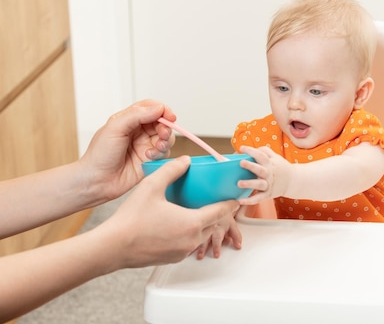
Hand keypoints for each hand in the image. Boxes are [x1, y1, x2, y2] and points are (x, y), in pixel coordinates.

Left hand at [78, 100, 176, 202]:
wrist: (97, 181)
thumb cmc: (99, 155)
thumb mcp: (114, 128)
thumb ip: (136, 115)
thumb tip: (158, 108)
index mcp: (128, 120)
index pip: (151, 108)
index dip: (163, 110)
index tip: (170, 117)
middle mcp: (138, 132)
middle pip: (162, 123)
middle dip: (166, 127)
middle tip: (163, 134)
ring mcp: (144, 146)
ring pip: (166, 138)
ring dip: (165, 141)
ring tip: (157, 147)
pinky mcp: (150, 160)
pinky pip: (164, 154)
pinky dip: (161, 154)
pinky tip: (148, 158)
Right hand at [99, 156, 240, 267]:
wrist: (113, 246)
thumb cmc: (131, 219)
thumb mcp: (152, 186)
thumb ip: (171, 170)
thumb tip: (185, 160)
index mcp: (192, 222)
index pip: (220, 212)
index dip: (230, 204)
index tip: (236, 199)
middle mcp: (191, 239)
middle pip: (213, 224)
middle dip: (217, 213)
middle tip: (216, 201)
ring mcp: (182, 251)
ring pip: (202, 236)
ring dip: (204, 225)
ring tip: (198, 211)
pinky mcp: (172, 258)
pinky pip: (189, 244)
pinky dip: (190, 234)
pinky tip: (179, 225)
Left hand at [236, 145, 292, 204]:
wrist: (293, 181)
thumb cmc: (281, 168)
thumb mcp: (275, 157)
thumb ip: (265, 152)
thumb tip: (253, 149)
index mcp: (270, 163)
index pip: (260, 155)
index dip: (251, 151)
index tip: (242, 148)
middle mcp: (269, 173)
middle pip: (260, 169)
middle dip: (250, 166)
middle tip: (241, 163)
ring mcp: (268, 184)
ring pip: (259, 184)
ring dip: (249, 184)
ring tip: (239, 183)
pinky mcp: (268, 194)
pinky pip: (259, 198)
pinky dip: (250, 200)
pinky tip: (241, 201)